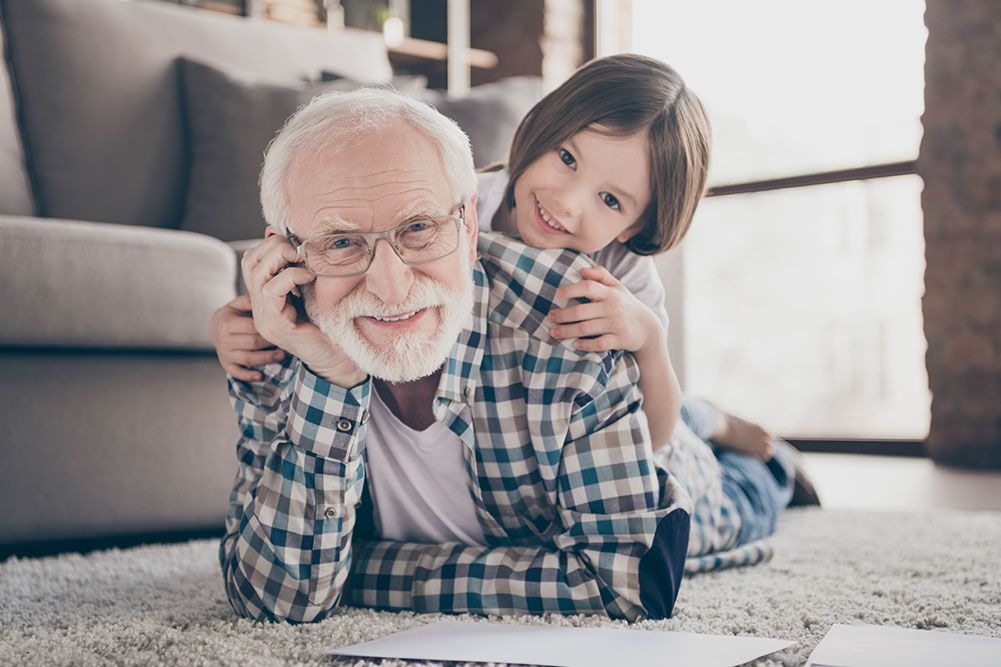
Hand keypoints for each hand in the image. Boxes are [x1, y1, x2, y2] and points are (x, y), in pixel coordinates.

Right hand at [210, 294, 285, 381]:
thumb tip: (266, 300)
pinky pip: (236, 372)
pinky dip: (248, 376)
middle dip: (270, 344)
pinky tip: (260, 376)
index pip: (251, 327)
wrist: (214, 327)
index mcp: (227, 323)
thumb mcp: (237, 304)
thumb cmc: (233, 314)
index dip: (268, 329)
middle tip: (286, 342)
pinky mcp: (226, 364)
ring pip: (248, 359)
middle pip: (252, 343)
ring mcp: (224, 353)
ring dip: (266, 359)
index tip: (282, 328)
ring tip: (282, 355)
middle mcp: (224, 339)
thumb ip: (249, 302)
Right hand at [241, 236, 366, 387]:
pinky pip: (271, 291)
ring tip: (304, 262)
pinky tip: (308, 278)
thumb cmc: (328, 323)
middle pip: (250, 262)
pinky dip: (291, 277)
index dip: (271, 245)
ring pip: (257, 273)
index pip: (251, 260)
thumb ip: (299, 270)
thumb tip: (297, 240)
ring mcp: (264, 318)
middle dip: (275, 246)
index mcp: (264, 299)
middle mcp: (259, 308)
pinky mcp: (276, 325)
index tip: (297, 246)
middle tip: (300, 251)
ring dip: (282, 257)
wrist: (337, 357)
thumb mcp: (310, 290)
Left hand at [548, 265, 662, 352]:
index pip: (588, 287)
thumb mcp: (617, 287)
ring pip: (586, 329)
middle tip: (550, 317)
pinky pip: (599, 344)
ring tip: (554, 332)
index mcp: (610, 293)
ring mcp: (616, 325)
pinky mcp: (619, 340)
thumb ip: (601, 275)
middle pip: (581, 311)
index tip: (558, 294)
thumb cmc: (626, 305)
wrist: (647, 328)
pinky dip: (586, 344)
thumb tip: (582, 270)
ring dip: (567, 331)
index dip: (572, 289)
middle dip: (563, 315)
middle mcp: (613, 308)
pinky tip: (575, 344)